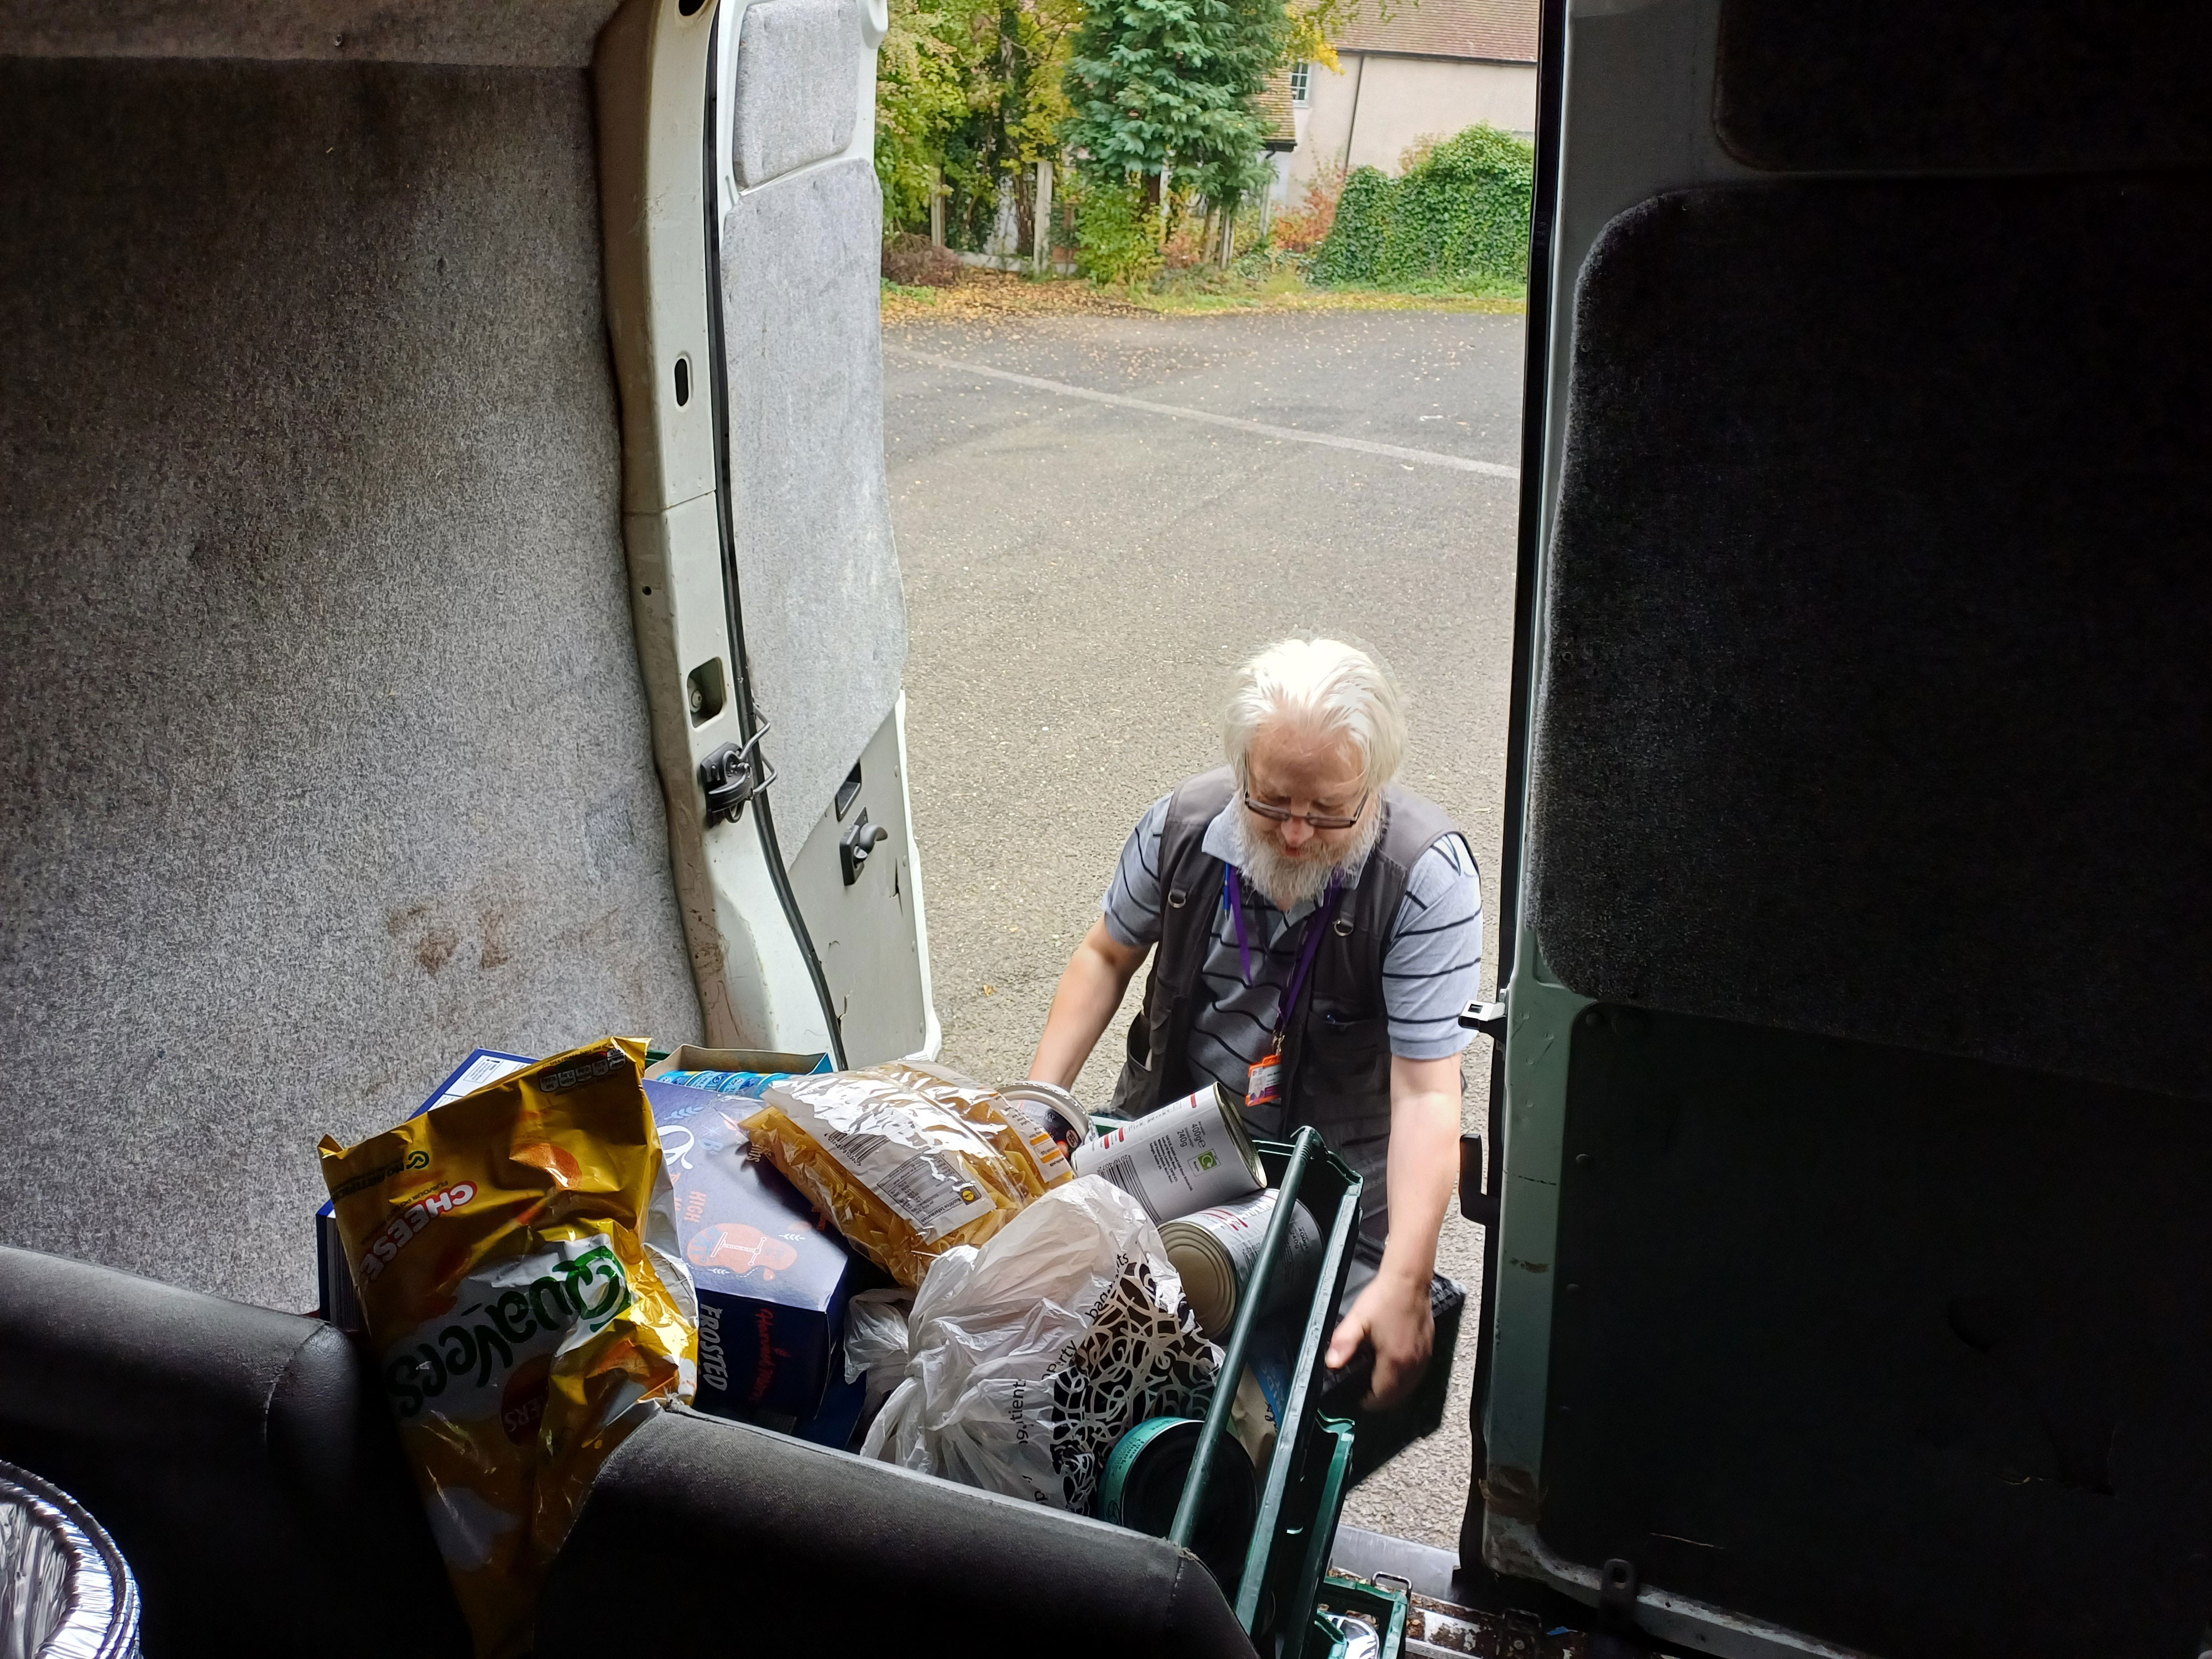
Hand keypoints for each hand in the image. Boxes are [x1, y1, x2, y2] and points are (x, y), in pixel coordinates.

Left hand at [1325, 1270, 1433, 1408]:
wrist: (1408, 1279)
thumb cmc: (1385, 1297)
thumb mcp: (1357, 1319)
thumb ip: (1343, 1343)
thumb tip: (1332, 1363)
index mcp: (1394, 1361)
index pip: (1381, 1397)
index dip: (1366, 1401)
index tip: (1355, 1396)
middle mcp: (1412, 1363)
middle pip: (1396, 1397)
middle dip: (1379, 1399)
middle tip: (1363, 1391)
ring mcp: (1422, 1356)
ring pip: (1408, 1387)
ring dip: (1392, 1390)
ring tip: (1375, 1382)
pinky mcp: (1427, 1348)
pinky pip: (1416, 1374)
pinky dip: (1404, 1378)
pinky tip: (1392, 1367)